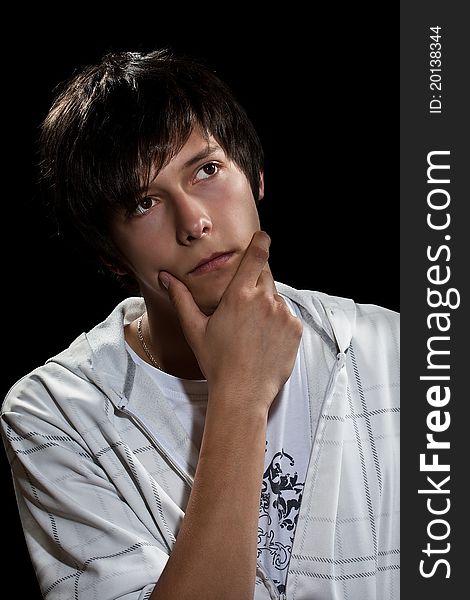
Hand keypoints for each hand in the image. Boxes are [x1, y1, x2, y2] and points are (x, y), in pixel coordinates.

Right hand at [160, 231, 302, 412]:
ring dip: (268, 308)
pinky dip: (280, 324)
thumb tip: (167, 278)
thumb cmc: (217, 362)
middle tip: (244, 311)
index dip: (261, 241)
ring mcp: (283, 315)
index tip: (262, 236)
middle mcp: (264, 300)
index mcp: (239, 295)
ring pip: (277, 299)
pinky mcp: (295, 329)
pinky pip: (289, 317)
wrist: (243, 393)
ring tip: (253, 333)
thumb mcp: (195, 329)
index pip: (256, 255)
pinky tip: (265, 341)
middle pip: (265, 277)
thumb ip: (182, 298)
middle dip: (256, 286)